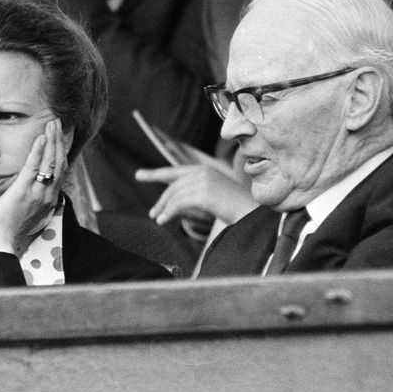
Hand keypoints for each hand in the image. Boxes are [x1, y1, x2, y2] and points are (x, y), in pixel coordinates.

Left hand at [0, 119, 65, 254]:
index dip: (61, 151)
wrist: (3, 240)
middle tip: (57, 123)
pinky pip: (33, 167)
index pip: (60, 170)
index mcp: (50, 199)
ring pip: (50, 162)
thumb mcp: (30, 210)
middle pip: (59, 162)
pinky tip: (40, 138)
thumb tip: (36, 184)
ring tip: (52, 124)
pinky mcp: (23, 190)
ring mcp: (37, 192)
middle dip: (59, 140)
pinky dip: (38, 151)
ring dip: (52, 140)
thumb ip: (36, 196)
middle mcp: (48, 195)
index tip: (59, 136)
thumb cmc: (12, 227)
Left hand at [136, 164, 256, 225]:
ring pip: (174, 195)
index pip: (174, 171)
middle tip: (152, 213)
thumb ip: (193, 195)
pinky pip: (178, 203)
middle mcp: (202, 172)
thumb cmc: (235, 209)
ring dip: (163, 208)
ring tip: (157, 219)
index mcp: (205, 170)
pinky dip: (168, 212)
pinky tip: (162, 221)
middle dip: (161, 199)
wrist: (253, 215)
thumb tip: (171, 205)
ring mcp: (203, 181)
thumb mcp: (211, 198)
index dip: (155, 174)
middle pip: (172, 185)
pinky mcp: (203, 193)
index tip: (139, 175)